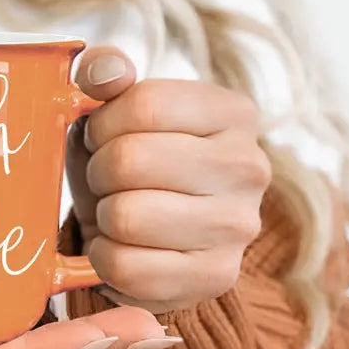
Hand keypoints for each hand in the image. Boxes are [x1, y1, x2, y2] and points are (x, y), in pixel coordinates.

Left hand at [66, 47, 271, 313]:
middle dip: (98, 174)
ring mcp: (239, 226)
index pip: (143, 104)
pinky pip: (126, 267)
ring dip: (102, 218)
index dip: (101, 125)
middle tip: (108, 183)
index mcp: (233, 113)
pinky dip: (105, 259)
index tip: (103, 139)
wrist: (151, 238)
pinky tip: (122, 249)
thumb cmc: (129, 167)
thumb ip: (105, 75)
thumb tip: (102, 71)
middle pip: (129, 160)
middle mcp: (249, 167)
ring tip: (117, 214)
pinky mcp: (217, 277)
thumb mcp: (114, 114)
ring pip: (125, 216)